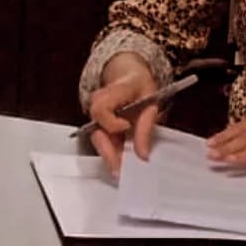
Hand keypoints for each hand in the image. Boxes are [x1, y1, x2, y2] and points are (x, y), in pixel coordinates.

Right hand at [85, 54, 160, 179]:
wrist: (129, 74)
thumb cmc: (140, 85)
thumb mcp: (151, 100)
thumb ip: (146, 127)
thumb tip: (143, 154)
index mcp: (111, 92)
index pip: (101, 110)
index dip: (112, 123)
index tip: (127, 126)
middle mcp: (98, 104)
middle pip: (95, 132)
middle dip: (108, 153)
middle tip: (121, 171)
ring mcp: (96, 116)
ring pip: (98, 140)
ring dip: (111, 156)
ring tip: (123, 171)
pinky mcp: (100, 125)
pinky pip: (103, 141)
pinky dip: (113, 153)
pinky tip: (122, 163)